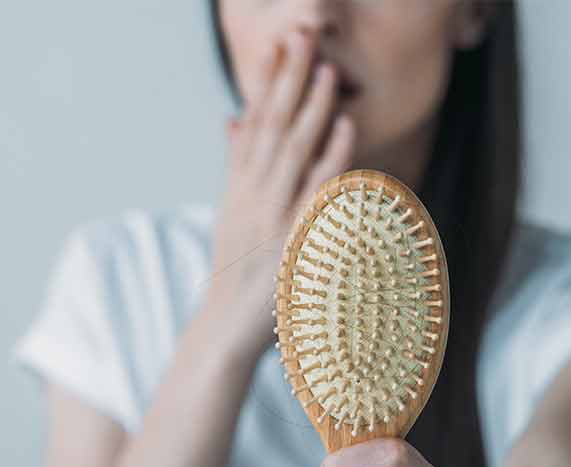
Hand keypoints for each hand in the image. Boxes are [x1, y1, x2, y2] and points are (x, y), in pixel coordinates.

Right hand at [206, 27, 354, 360]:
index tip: (280, 42)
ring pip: (294, 152)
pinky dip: (330, 158)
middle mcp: (254, 194)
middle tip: (303, 36)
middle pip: (273, 127)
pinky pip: (316, 193)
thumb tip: (233, 117)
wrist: (225, 327)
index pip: (255, 120)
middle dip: (290, 80)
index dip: (268, 80)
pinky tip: (344, 129)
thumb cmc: (234, 269)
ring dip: (312, 109)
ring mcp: (273, 216)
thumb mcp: (229, 210)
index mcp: (240, 185)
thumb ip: (235, 162)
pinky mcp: (292, 241)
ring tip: (328, 71)